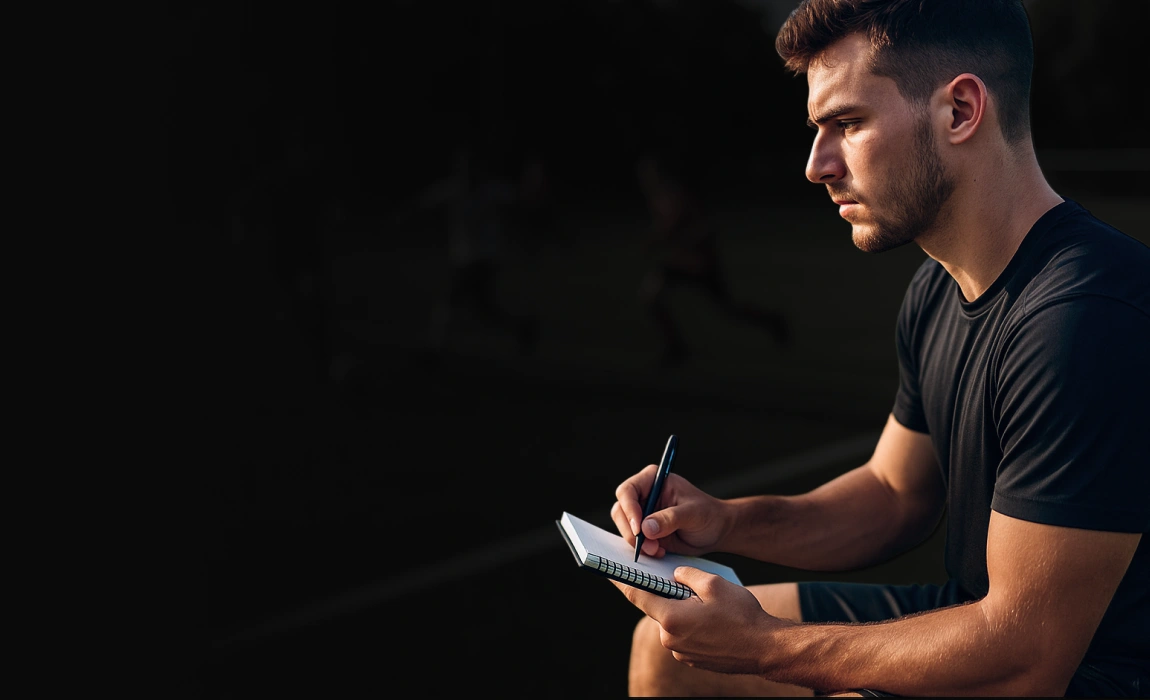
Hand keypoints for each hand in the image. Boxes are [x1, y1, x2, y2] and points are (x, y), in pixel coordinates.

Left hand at [610, 567, 786, 675]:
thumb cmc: (742, 615)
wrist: (765, 648)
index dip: (622, 581)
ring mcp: (681, 652)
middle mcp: (670, 639)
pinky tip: (713, 619)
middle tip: (682, 582)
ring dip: (683, 610)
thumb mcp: (713, 583)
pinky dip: (692, 624)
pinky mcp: (692, 659)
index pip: (637, 596)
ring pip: (673, 621)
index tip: (609, 571)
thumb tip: (674, 574)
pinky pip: (684, 635)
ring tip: (709, 604)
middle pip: (659, 608)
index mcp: (671, 618)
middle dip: (667, 594)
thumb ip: (686, 575)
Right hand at [611, 467, 728, 557]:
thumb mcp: (693, 514)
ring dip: (637, 543)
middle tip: (649, 546)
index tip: (639, 529)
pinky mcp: (644, 531)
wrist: (716, 531)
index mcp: (653, 480)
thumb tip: (646, 528)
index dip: (629, 509)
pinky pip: (632, 541)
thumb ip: (670, 519)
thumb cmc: (708, 515)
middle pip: (621, 510)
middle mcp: (644, 495)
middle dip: (631, 531)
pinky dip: (641, 550)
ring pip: (624, 527)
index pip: (628, 490)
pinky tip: (659, 552)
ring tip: (657, 550)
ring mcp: (642, 513)